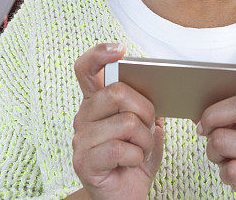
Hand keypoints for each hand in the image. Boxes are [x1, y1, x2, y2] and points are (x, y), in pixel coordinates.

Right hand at [71, 43, 164, 199]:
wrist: (124, 197)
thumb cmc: (134, 160)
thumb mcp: (145, 128)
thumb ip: (145, 106)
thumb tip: (155, 85)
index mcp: (95, 103)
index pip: (86, 69)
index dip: (99, 54)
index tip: (120, 50)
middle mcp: (83, 117)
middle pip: (117, 92)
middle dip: (145, 109)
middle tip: (149, 126)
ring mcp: (80, 140)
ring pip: (125, 122)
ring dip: (144, 140)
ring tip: (141, 151)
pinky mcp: (84, 162)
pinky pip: (120, 148)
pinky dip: (136, 157)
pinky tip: (132, 163)